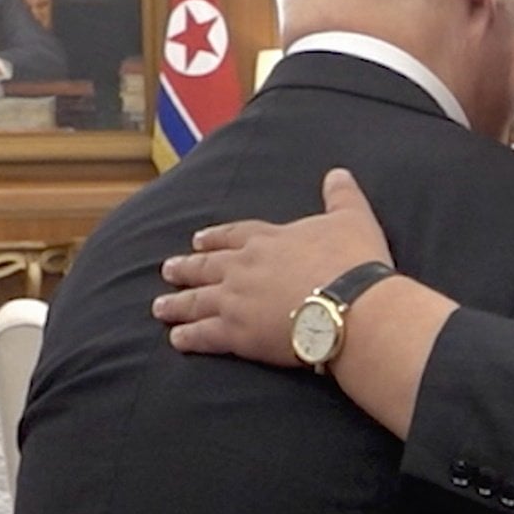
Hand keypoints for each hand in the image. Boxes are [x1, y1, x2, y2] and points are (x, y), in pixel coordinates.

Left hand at [156, 169, 392, 365]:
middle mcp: (245, 267)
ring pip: (198, 300)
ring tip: (160, 307)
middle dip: (186, 268)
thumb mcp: (352, 219)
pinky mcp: (236, 333)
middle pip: (207, 266)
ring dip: (178, 303)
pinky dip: (189, 337)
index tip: (199, 240)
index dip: (216, 238)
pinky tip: (176, 340)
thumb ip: (341, 196)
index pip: (235, 235)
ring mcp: (236, 300)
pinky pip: (204, 334)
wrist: (349, 305)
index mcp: (269, 240)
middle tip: (168, 270)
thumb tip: (338, 173)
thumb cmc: (353, 262)